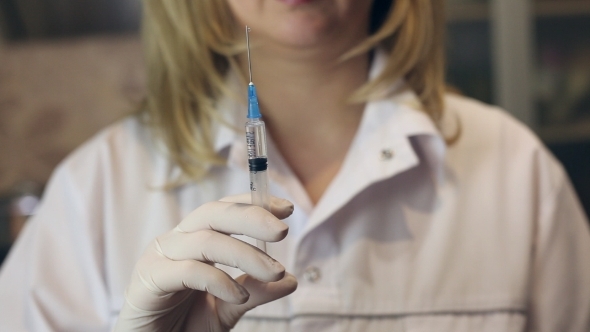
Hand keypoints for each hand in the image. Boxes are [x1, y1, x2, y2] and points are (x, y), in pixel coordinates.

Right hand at [114, 194, 297, 331]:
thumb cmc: (182, 325)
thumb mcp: (227, 308)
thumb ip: (256, 293)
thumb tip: (291, 280)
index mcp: (192, 239)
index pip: (224, 209)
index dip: (253, 203)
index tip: (288, 209)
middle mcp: (174, 241)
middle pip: (213, 213)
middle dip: (251, 217)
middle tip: (282, 231)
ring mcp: (158, 258)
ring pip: (206, 241)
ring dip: (246, 255)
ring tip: (274, 272)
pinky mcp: (148, 280)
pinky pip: (188, 271)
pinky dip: (219, 281)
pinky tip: (240, 295)